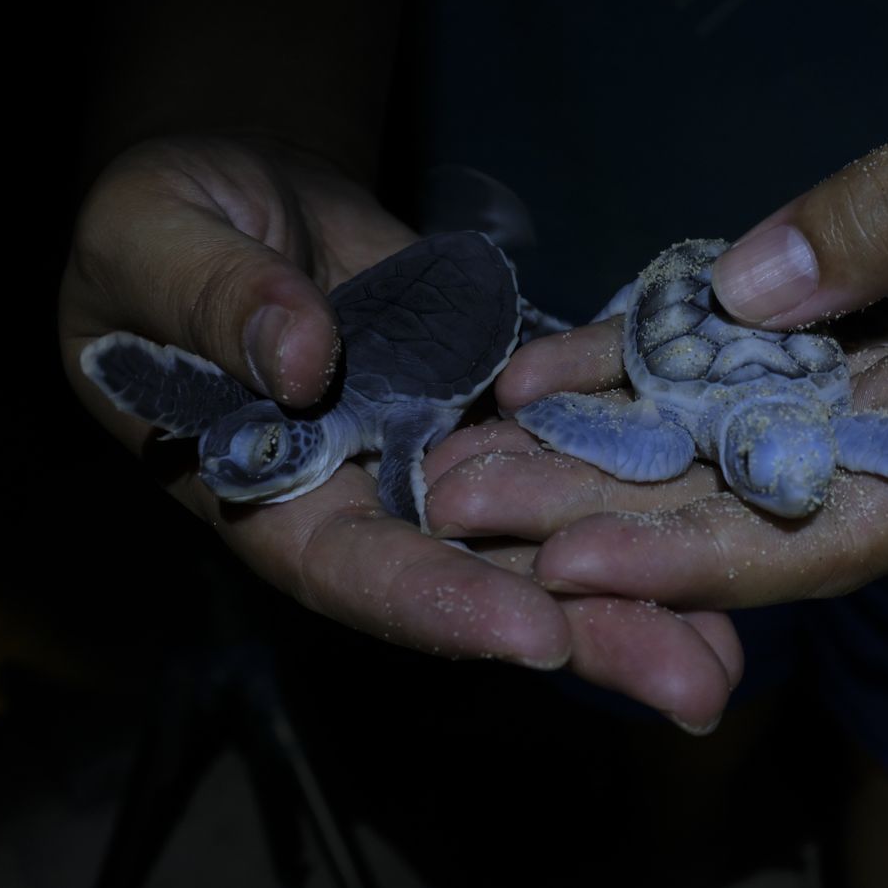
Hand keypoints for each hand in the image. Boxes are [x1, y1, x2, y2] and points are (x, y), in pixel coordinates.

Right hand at [60, 136, 740, 731]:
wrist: (245, 198)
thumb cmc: (163, 226)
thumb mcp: (155, 240)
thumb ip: (213, 299)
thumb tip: (299, 358)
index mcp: (276, 491)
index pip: (358, 565)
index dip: (440, 602)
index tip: (532, 633)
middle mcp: (375, 496)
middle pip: (482, 579)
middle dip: (585, 633)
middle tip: (694, 688)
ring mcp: (447, 453)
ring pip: (546, 528)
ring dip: (641, 585)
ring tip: (732, 647)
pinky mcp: (501, 402)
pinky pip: (575, 447)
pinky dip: (641, 484)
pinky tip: (724, 512)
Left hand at [426, 34, 887, 609]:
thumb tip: (751, 290)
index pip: (831, 531)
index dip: (702, 559)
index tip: (571, 562)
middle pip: (743, 511)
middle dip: (601, 519)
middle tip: (460, 507)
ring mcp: (864, 401)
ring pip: (714, 451)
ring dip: (589, 457)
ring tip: (462, 460)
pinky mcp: (828, 346)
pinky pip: (719, 370)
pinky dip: (633, 372)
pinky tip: (541, 376)